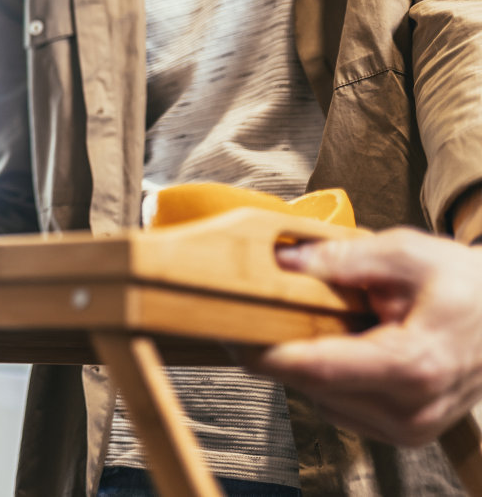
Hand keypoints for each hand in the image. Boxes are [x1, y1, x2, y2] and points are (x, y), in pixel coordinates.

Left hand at [251, 228, 481, 445]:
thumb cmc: (464, 284)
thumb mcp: (408, 254)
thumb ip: (345, 259)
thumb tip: (285, 260)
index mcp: (415, 366)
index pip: (320, 369)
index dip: (269, 354)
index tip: (229, 335)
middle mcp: (413, 411)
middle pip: (315, 386)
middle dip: (280, 351)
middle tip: (252, 313)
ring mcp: (411, 428)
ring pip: (322, 399)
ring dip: (306, 364)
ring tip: (323, 322)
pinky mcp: (405, 433)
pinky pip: (340, 407)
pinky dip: (328, 378)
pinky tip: (344, 346)